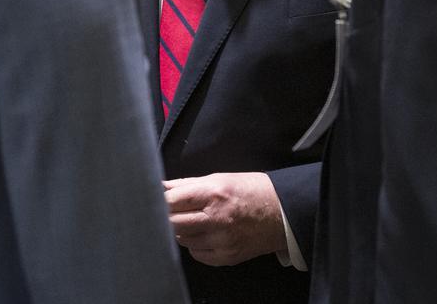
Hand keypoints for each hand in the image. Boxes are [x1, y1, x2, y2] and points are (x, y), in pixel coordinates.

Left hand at [163, 172, 286, 266]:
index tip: (154, 199)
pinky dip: (194, 244)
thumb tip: (160, 186)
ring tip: (191, 219)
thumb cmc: (250, 190)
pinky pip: (197, 254)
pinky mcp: (227, 257)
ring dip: (180, 230)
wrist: (282, 213)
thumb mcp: (219, 178)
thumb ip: (186, 184)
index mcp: (214, 193)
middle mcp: (217, 219)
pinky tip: (203, 233)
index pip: (173, 200)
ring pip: (182, 239)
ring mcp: (222, 241)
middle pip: (173, 223)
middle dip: (167, 216)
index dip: (160, 200)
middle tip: (169, 211)